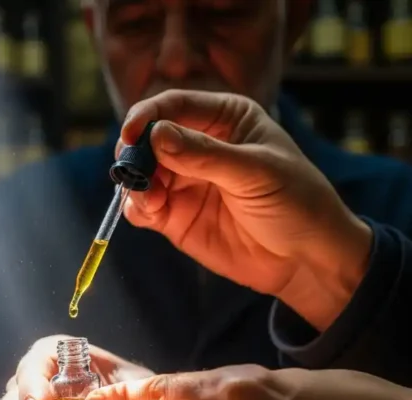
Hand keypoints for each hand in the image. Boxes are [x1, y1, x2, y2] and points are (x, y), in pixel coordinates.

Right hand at [119, 90, 372, 330]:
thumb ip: (204, 154)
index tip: (130, 135)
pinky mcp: (175, 217)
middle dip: (135, 153)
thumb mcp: (255, 172)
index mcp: (224, 119)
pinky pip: (143, 207)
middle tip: (131, 171)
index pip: (175, 106)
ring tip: (149, 199)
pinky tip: (148, 212)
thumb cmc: (294, 202)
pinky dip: (137, 208)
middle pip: (149, 139)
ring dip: (135, 183)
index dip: (148, 117)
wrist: (304, 258)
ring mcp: (184, 183)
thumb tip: (156, 135)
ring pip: (141, 174)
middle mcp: (198, 146)